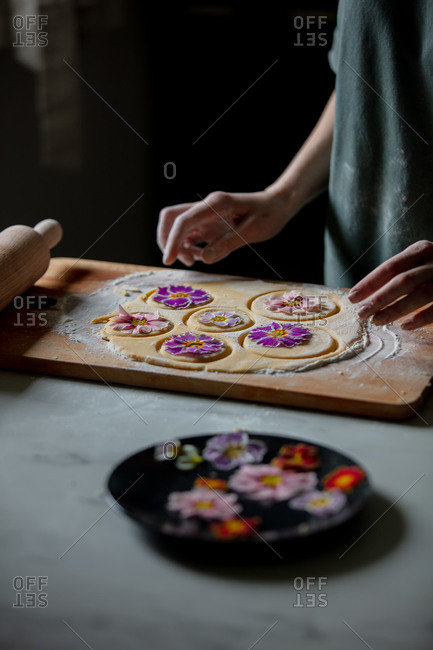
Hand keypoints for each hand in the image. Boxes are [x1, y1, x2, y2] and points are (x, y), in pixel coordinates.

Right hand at [157, 190, 293, 266]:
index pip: (184, 221)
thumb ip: (228, 244)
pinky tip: (202, 256)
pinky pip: (189, 234)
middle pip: (171, 218)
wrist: (277, 205)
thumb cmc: (268, 214)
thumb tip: (203, 259)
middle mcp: (206, 207)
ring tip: (195, 260)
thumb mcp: (252, 231)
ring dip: (178, 245)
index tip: (168, 260)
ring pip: (177, 227)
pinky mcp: (208, 223)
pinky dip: (189, 247)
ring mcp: (206, 215)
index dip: (172, 240)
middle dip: (167, 239)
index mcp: (216, 204)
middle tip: (181, 260)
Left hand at [348, 240, 432, 329]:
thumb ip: (398, 274)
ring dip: (396, 309)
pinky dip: (420, 318)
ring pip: (419, 294)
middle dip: (379, 298)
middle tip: (362, 313)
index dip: (370, 282)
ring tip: (378, 320)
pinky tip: (404, 326)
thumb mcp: (419, 262)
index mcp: (421, 250)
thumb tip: (365, 295)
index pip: (390, 266)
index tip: (352, 297)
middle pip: (402, 280)